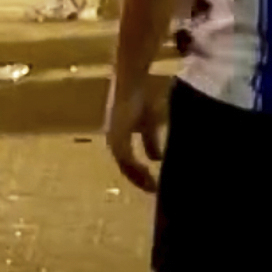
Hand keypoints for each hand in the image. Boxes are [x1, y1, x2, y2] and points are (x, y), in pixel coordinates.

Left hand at [105, 76, 167, 192]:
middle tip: (153, 190)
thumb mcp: (148, 124)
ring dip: (138, 175)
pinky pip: (126, 155)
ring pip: (124, 164)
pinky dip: (136, 165)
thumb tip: (157, 159)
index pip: (127, 164)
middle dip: (138, 179)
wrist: (132, 81)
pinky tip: (148, 171)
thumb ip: (151, 141)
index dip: (139, 175)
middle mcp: (114, 140)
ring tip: (152, 186)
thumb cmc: (139, 99)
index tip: (153, 187)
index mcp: (120, 140)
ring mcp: (114, 136)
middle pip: (124, 168)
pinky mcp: (118, 132)